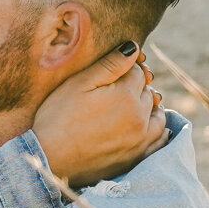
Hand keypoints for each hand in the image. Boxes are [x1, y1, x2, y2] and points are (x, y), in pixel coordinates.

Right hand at [31, 42, 165, 185]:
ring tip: (131, 106)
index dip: (126, 67)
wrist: (48, 159)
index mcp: (127, 95)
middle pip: (148, 92)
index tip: (113, 70)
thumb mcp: (79, 84)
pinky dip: (157, 129)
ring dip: (149, 107)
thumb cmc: (57, 117)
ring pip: (158, 114)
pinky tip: (146, 126)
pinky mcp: (136, 158)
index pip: (138, 72)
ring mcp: (141, 140)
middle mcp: (140, 118)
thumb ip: (110, 64)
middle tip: (115, 88)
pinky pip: (160, 140)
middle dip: (136, 86)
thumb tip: (134, 48)